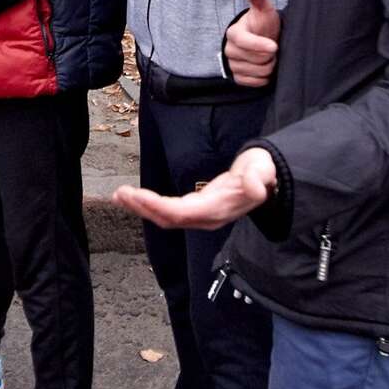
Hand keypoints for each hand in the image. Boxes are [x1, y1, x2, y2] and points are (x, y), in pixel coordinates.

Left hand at [114, 146, 276, 230]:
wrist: (268, 180)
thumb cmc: (262, 172)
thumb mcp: (263, 170)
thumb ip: (257, 179)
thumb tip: (255, 189)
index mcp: (218, 209)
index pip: (182, 212)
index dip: (158, 206)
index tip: (138, 195)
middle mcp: (207, 217)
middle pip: (169, 218)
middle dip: (143, 207)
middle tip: (120, 194)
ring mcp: (201, 216)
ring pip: (166, 218)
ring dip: (141, 208)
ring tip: (120, 196)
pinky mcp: (196, 210)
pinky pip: (168, 212)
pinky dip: (149, 206)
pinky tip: (134, 198)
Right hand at [224, 0, 280, 86]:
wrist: (261, 41)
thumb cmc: (263, 25)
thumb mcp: (263, 9)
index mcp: (233, 34)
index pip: (244, 42)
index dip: (260, 45)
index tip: (274, 46)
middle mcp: (229, 50)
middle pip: (255, 60)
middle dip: (269, 55)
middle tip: (272, 46)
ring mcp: (232, 65)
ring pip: (257, 72)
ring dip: (268, 66)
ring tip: (268, 56)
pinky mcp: (237, 78)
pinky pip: (255, 82)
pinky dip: (264, 77)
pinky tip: (264, 66)